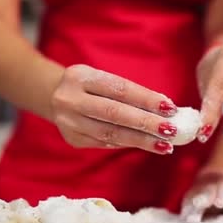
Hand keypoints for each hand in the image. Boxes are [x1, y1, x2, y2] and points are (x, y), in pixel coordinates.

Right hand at [50, 64, 180, 153]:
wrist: (52, 95)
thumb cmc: (90, 85)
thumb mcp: (103, 79)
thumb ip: (130, 93)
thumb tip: (166, 110)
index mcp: (81, 77)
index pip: (120, 89)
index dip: (146, 99)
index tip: (170, 108)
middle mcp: (70, 99)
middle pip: (115, 114)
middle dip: (146, 123)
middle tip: (171, 131)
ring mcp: (68, 121)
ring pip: (110, 134)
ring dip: (141, 140)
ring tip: (164, 145)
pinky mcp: (72, 139)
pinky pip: (105, 143)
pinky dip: (128, 143)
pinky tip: (145, 144)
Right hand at [180, 167, 222, 222]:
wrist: (214, 177)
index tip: (220, 202)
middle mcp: (211, 187)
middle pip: (207, 192)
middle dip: (203, 197)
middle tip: (200, 204)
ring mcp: (198, 192)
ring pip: (193, 198)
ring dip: (191, 207)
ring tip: (189, 218)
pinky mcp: (187, 199)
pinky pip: (185, 205)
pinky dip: (184, 212)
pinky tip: (183, 220)